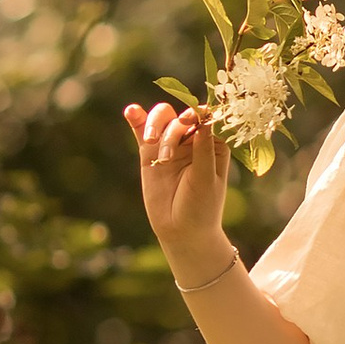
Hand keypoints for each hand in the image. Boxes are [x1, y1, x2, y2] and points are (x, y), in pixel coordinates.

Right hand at [122, 98, 233, 279]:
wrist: (181, 231)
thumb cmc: (202, 206)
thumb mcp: (206, 178)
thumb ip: (203, 150)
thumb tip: (204, 120)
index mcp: (213, 143)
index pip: (207, 118)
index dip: (200, 112)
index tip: (193, 119)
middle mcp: (193, 139)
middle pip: (182, 115)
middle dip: (176, 122)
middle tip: (176, 133)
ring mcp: (170, 145)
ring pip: (162, 120)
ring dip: (155, 124)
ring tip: (151, 143)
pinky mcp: (149, 154)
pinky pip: (142, 132)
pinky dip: (136, 120)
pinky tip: (131, 112)